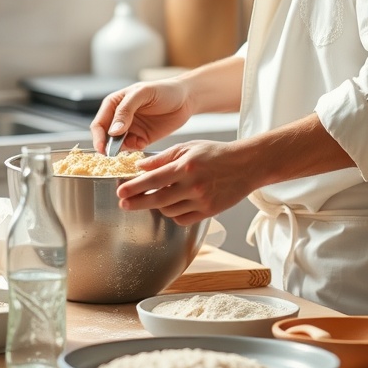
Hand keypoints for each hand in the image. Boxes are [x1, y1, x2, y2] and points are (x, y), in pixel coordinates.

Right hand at [90, 78, 194, 153]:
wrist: (186, 99)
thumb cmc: (164, 90)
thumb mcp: (143, 94)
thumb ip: (126, 110)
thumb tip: (113, 131)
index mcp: (114, 103)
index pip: (99, 123)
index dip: (98, 136)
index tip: (102, 148)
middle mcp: (119, 117)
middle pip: (105, 137)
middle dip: (108, 146)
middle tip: (113, 154)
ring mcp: (130, 129)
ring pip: (118, 145)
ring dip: (122, 149)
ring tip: (134, 144)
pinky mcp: (142, 138)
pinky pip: (132, 148)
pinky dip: (134, 149)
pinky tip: (142, 143)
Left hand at [115, 139, 257, 225]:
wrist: (246, 166)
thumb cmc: (216, 153)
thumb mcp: (188, 147)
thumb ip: (163, 158)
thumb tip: (140, 167)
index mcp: (185, 167)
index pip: (153, 180)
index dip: (134, 187)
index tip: (121, 191)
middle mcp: (192, 186)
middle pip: (157, 200)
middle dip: (137, 202)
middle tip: (124, 202)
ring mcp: (201, 201)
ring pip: (168, 211)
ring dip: (157, 206)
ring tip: (155, 197)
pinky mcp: (208, 212)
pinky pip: (182, 219)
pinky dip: (174, 214)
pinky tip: (172, 204)